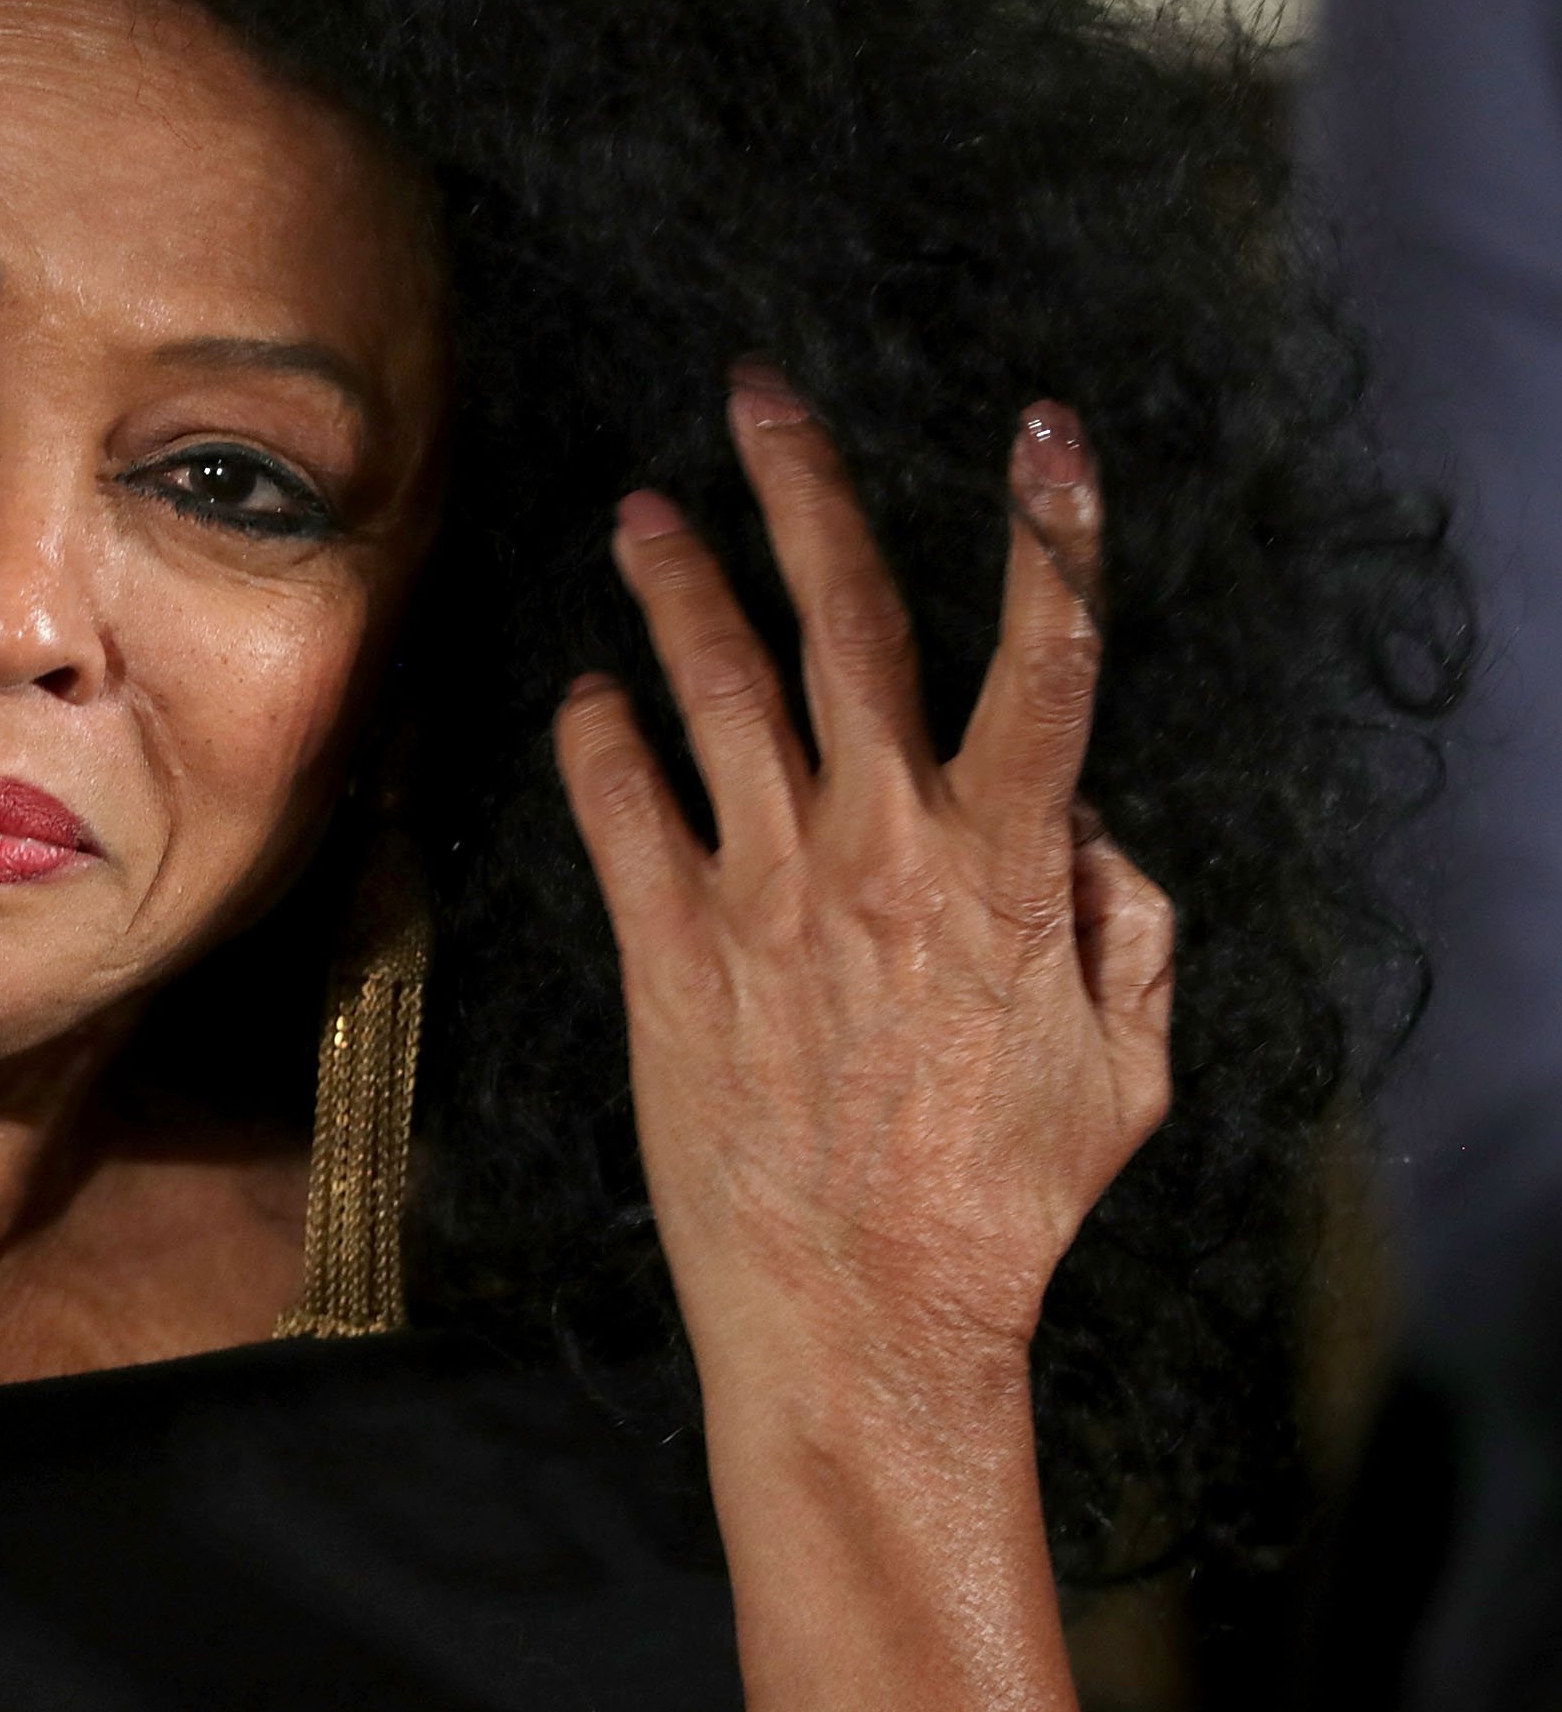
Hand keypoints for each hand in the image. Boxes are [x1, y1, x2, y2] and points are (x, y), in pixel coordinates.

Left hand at [553, 369, 1174, 1403]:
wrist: (860, 1312)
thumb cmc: (1005, 1201)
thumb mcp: (1127, 1061)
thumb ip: (1121, 917)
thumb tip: (1080, 818)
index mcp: (1006, 858)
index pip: (1046, 653)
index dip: (1053, 528)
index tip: (1045, 428)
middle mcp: (877, 842)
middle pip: (847, 622)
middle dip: (804, 491)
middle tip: (758, 398)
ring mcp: (761, 888)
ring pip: (715, 690)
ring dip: (675, 587)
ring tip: (640, 516)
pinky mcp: (666, 948)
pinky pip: (620, 809)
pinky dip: (598, 738)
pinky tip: (585, 695)